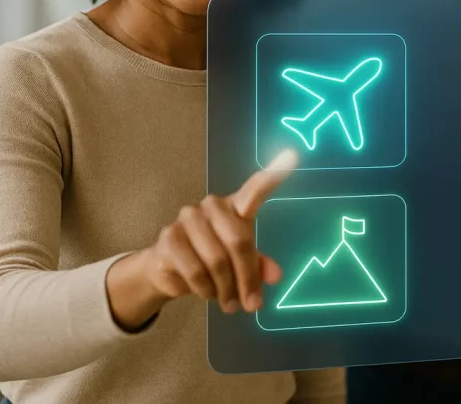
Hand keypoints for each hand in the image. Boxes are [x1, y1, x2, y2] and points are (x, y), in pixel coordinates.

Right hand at [142, 149, 297, 313]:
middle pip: (239, 243)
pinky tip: (206, 293)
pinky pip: (195, 273)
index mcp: (235, 207)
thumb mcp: (239, 262)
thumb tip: (275, 276)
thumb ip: (258, 265)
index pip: (255, 189)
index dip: (274, 174)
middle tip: (251, 304)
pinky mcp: (169, 238)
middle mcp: (212, 206)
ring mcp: (188, 219)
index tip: (292, 156)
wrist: (167, 268)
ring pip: (216, 262)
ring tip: (229, 303)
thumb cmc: (212, 257)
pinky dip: (205, 290)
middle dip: (246, 279)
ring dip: (225, 290)